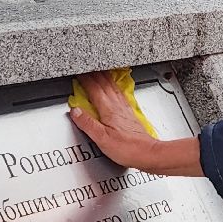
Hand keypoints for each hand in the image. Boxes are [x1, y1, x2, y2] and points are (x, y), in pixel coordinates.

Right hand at [69, 72, 203, 176]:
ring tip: (100, 71)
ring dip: (105, 78)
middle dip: (95, 74)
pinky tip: (115, 89)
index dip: (85, 79)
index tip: (78, 73)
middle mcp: (118, 106)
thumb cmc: (128, 148)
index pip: (95, 89)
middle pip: (105, 84)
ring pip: (113, 87)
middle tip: (87, 67)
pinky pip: (119, 94)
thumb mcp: (101, 138)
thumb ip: (87, 123)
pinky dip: (114, 87)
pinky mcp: (130, 114)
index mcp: (109, 109)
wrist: (147, 154)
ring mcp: (125, 109)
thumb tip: (75, 111)